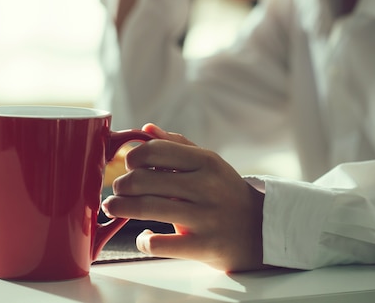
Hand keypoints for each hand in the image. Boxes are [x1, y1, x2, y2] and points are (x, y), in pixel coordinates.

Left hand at [102, 124, 268, 271]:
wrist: (262, 229)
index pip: (156, 151)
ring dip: (120, 208)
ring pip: (147, 208)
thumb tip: (147, 128)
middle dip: (122, 185)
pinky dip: (144, 240)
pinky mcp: (202, 246)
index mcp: (206, 162)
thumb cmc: (226, 192)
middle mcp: (206, 187)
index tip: (127, 165)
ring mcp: (205, 217)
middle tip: (117, 189)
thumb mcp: (209, 164)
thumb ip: (178, 146)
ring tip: (112, 207)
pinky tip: (144, 236)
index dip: (134, 157)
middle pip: (145, 180)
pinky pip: (159, 244)